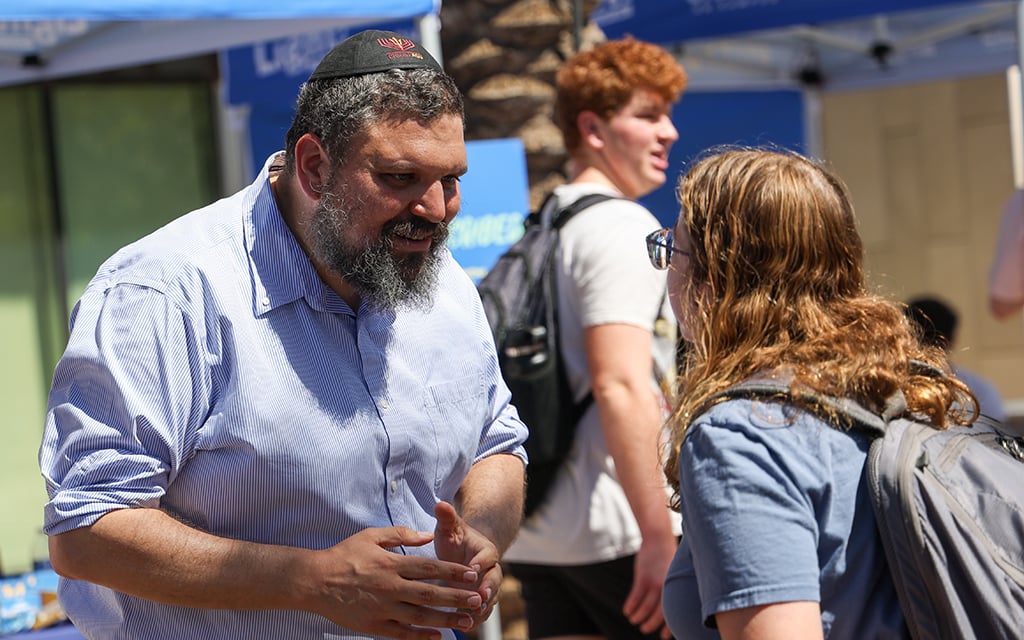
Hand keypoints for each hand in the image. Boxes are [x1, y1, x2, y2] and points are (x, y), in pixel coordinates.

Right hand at [304, 525, 482, 638]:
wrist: (314, 581)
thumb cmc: (344, 555)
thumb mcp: (371, 536)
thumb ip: (400, 534)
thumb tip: (427, 535)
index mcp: (391, 563)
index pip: (429, 568)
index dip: (452, 572)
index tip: (471, 575)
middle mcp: (390, 586)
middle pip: (430, 593)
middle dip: (456, 597)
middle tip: (477, 600)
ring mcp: (382, 608)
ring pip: (420, 615)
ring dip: (445, 619)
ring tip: (466, 621)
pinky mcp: (373, 625)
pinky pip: (402, 633)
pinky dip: (421, 636)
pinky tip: (438, 637)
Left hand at [433, 501, 501, 630]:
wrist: (463, 555)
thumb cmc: (455, 540)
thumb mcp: (450, 528)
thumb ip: (447, 517)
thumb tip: (440, 503)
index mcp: (486, 550)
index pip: (488, 556)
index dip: (481, 562)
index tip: (472, 568)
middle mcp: (492, 570)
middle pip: (495, 581)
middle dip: (488, 589)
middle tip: (480, 597)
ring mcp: (487, 587)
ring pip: (490, 599)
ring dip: (483, 608)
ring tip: (473, 616)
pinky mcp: (481, 601)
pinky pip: (482, 612)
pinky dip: (475, 619)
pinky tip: (464, 626)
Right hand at [623, 536, 676, 639]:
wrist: (659, 538)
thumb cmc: (667, 556)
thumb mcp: (674, 573)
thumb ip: (672, 588)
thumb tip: (671, 604)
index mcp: (675, 589)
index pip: (673, 613)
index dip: (668, 627)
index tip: (664, 636)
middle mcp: (667, 588)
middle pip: (659, 614)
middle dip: (650, 625)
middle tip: (644, 629)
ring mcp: (654, 583)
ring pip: (645, 608)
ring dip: (638, 617)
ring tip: (633, 620)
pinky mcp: (643, 578)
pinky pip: (635, 597)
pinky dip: (630, 606)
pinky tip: (627, 611)